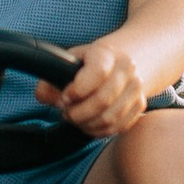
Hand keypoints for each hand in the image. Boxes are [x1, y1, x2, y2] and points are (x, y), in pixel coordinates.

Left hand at [37, 33, 151, 137]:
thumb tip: (43, 97)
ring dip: (87, 124)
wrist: (123, 61)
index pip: (98, 73)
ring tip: (75, 118)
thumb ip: (50, 79)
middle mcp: (127, 69)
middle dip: (78, 113)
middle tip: (65, 112)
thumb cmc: (89, 63)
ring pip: (110, 118)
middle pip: (103, 100)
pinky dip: (99, 130)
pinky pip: (118, 127)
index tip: (64, 98)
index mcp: (107, 53)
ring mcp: (136, 87)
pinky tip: (88, 124)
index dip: (77, 91)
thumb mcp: (69, 63)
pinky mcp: (140, 105)